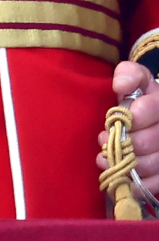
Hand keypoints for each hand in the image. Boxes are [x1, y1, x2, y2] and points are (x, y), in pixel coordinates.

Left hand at [97, 61, 158, 192]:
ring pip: (154, 163)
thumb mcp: (133, 76)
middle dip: (125, 141)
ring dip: (127, 163)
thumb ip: (128, 74)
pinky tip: (121, 178)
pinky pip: (157, 182)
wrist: (145, 110)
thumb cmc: (136, 93)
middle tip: (104, 138)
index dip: (135, 116)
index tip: (116, 119)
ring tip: (105, 157)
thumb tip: (120, 86)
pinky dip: (138, 183)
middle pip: (152, 140)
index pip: (155, 108)